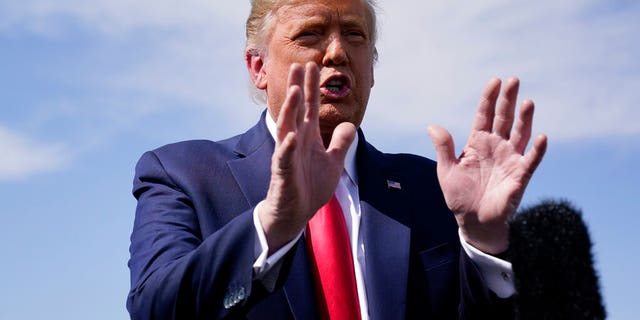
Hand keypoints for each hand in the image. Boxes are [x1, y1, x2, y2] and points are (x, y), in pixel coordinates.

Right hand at [258, 62, 355, 253]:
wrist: (295, 213)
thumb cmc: (310, 186)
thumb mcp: (332, 162)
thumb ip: (340, 143)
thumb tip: (350, 126)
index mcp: (307, 137)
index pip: (309, 107)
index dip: (311, 87)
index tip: (312, 65)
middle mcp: (296, 141)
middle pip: (296, 110)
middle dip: (298, 88)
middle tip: (298, 64)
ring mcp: (287, 155)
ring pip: (288, 128)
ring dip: (291, 109)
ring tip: (296, 91)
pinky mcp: (283, 173)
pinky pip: (284, 157)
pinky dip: (287, 147)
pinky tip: (292, 136)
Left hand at [428, 78, 546, 253]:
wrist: (473, 220)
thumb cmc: (459, 195)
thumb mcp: (446, 170)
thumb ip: (443, 148)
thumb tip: (432, 126)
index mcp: (478, 142)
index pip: (485, 115)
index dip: (489, 99)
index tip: (495, 81)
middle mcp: (496, 146)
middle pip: (504, 118)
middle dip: (509, 100)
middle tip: (514, 80)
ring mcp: (510, 159)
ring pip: (520, 134)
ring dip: (525, 119)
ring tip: (528, 102)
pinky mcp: (520, 175)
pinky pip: (531, 160)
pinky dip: (537, 149)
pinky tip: (541, 137)